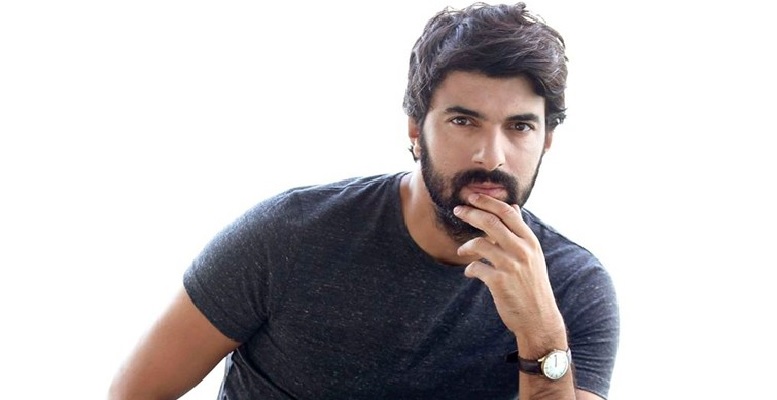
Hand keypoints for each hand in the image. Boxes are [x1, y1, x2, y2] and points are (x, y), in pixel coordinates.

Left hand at [453, 193, 563, 336]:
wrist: (538, 318)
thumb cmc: (532, 285)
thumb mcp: (532, 255)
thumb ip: (520, 232)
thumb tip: (513, 206)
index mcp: (530, 241)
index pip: (507, 212)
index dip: (487, 201)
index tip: (472, 196)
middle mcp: (522, 250)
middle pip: (491, 222)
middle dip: (471, 213)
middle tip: (458, 210)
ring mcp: (511, 265)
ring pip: (480, 243)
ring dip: (466, 246)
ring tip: (462, 251)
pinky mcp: (499, 282)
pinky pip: (475, 267)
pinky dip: (470, 269)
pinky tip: (471, 273)